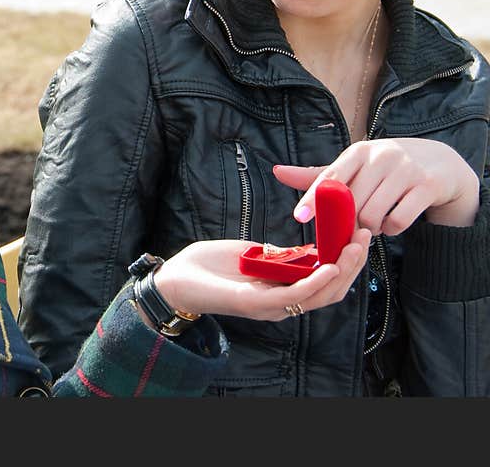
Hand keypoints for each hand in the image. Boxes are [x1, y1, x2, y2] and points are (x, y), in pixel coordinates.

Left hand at [152, 228, 369, 322]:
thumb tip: (299, 251)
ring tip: (354, 247)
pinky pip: (293, 296)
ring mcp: (270, 305)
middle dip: (352, 264)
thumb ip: (277, 255)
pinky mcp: (255, 303)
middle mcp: (281, 302)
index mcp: (281, 289)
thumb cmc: (208, 265)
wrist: (175, 276)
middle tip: (364, 236)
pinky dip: (314, 282)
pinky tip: (329, 266)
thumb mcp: (251, 253)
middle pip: (330, 289)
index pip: (325, 280)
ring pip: (318, 294)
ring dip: (341, 271)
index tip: (358, 233)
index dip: (346, 260)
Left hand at [273, 139, 479, 234]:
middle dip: (348, 222)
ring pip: (373, 215)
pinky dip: (391, 230)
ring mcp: (407, 169)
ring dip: (370, 228)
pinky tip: (393, 223)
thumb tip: (278, 172)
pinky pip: (398, 221)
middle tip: (353, 225)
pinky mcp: (427, 185)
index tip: (299, 217)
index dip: (313, 198)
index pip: (330, 177)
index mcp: (359, 151)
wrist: (442, 163)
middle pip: (350, 203)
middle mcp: (382, 156)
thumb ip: (320, 175)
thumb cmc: (387, 168)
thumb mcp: (356, 166)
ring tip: (374, 222)